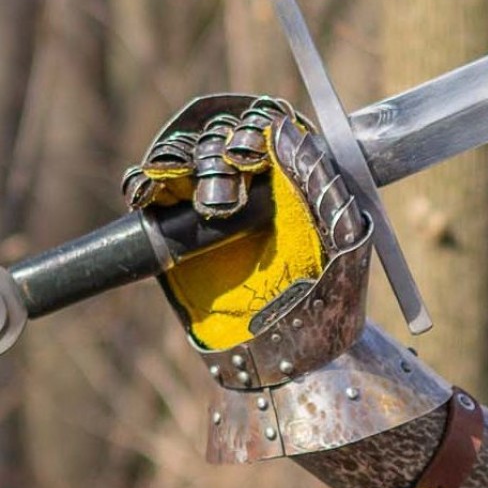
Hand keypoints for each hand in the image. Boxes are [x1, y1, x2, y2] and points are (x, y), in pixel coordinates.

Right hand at [122, 94, 370, 377]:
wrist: (286, 362)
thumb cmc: (330, 303)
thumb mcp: (344, 240)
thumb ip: (322, 181)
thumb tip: (284, 129)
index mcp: (293, 177)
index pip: (263, 126)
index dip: (253, 131)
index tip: (252, 155)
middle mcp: (249, 184)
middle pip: (218, 135)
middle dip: (219, 156)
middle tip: (227, 200)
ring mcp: (206, 204)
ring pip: (182, 154)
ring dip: (182, 164)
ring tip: (204, 207)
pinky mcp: (173, 230)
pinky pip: (149, 189)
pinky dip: (144, 182)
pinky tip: (150, 195)